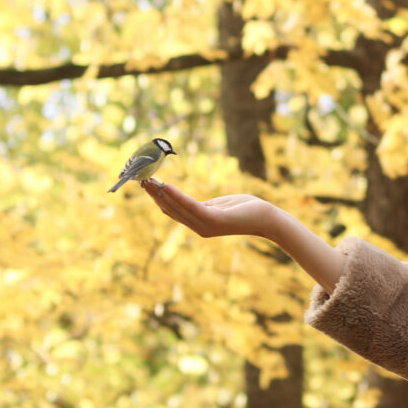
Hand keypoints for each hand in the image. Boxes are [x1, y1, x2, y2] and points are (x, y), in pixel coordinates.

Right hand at [142, 181, 279, 238]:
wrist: (267, 218)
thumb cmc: (246, 209)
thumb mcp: (220, 206)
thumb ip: (204, 205)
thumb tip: (189, 201)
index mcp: (199, 223)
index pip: (172, 211)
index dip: (157, 199)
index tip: (146, 185)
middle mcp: (199, 227)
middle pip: (170, 210)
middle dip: (154, 195)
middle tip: (140, 180)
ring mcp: (206, 226)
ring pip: (177, 208)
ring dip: (161, 194)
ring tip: (148, 181)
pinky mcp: (214, 221)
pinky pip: (191, 206)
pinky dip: (177, 196)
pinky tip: (166, 186)